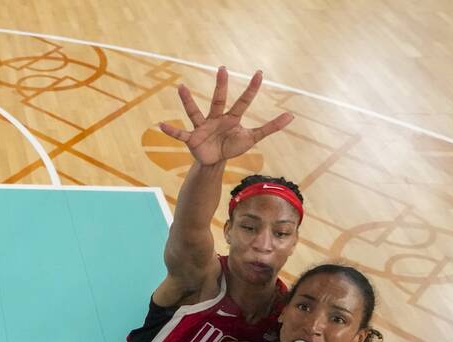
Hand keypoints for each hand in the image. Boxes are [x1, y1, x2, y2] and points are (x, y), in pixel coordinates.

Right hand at [158, 66, 292, 166]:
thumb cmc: (232, 145)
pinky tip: (161, 126)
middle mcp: (216, 118)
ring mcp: (203, 127)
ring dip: (188, 101)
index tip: (260, 73)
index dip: (252, 89)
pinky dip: (171, 131)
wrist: (214, 161)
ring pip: (195, 112)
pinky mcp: (192, 138)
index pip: (243, 101)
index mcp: (231, 118)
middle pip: (219, 100)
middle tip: (222, 69)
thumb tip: (291, 116)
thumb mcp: (253, 137)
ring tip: (181, 87)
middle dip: (221, 86)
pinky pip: (181, 133)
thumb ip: (270, 127)